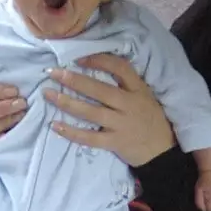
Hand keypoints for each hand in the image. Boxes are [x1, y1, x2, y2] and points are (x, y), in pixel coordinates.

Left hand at [44, 54, 175, 167]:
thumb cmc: (151, 120)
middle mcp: (129, 105)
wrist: (163, 152)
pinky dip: (71, 132)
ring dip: (66, 102)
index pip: (120, 68)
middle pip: (98, 90)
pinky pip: (89, 137)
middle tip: (53, 72)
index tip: (78, 58)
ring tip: (48, 94)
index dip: (98, 60)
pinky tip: (55, 125)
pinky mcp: (115, 143)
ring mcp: (121, 125)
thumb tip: (96, 66)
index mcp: (138, 90)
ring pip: (90, 112)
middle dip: (73, 80)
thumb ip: (126, 84)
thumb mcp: (145, 96)